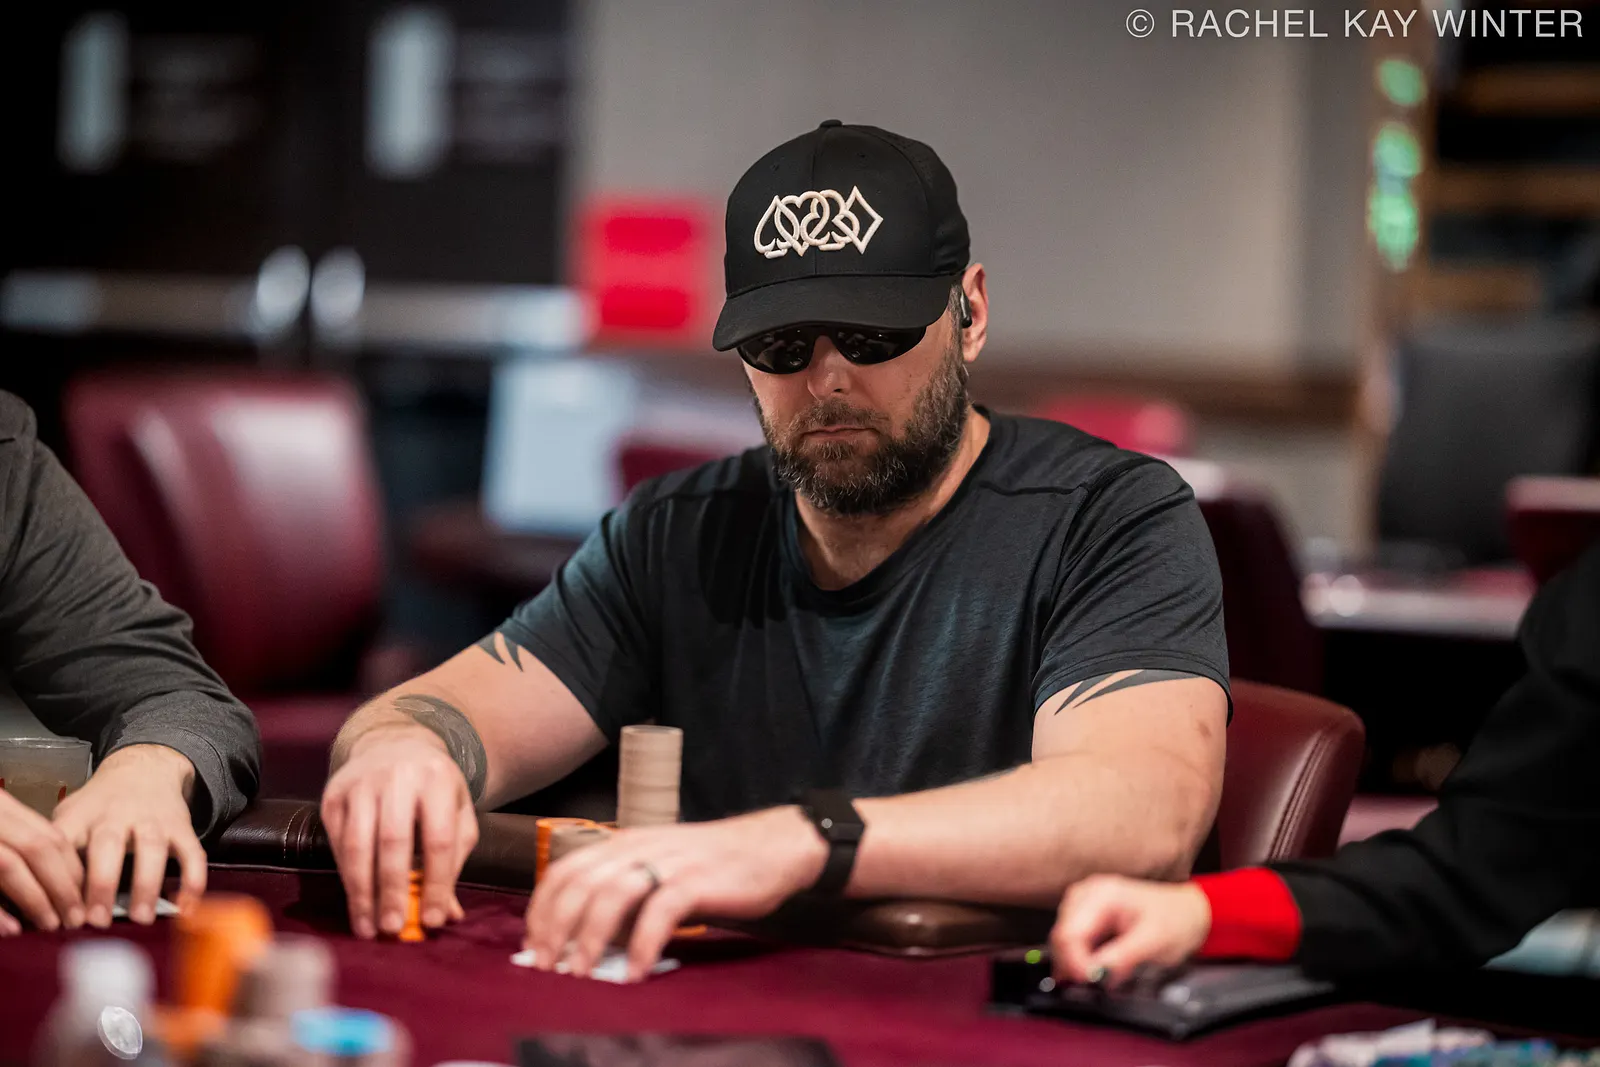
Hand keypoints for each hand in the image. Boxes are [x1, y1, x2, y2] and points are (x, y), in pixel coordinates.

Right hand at [0, 787, 84, 934]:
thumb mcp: (1, 829)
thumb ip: (19, 842)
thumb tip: (60, 885)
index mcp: (0, 808)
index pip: (50, 835)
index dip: (72, 867)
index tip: (87, 894)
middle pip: (37, 848)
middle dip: (64, 885)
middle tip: (77, 918)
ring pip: (9, 864)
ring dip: (35, 898)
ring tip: (52, 924)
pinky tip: (11, 930)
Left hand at [53, 744, 201, 927]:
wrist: (145, 769)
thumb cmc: (101, 804)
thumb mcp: (71, 815)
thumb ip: (61, 848)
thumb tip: (46, 895)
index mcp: (84, 815)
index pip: (66, 843)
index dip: (61, 876)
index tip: (60, 911)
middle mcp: (119, 815)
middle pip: (109, 844)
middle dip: (102, 882)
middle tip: (97, 920)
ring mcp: (154, 821)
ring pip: (152, 848)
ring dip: (146, 883)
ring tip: (141, 918)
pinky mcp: (182, 828)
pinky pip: (192, 853)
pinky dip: (193, 879)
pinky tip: (187, 907)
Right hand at [321, 724, 477, 938]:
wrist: (394, 744)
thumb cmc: (432, 788)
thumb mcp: (456, 812)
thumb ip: (455, 858)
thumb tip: (448, 913)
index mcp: (437, 779)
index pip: (438, 839)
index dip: (437, 882)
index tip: (434, 919)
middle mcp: (397, 777)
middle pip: (393, 841)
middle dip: (393, 890)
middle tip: (394, 928)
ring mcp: (361, 784)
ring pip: (357, 845)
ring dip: (362, 892)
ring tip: (369, 927)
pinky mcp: (334, 794)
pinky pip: (338, 843)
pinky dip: (346, 876)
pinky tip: (356, 900)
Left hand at [524, 806, 826, 981]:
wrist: (774, 846)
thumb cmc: (714, 865)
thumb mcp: (660, 868)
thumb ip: (625, 891)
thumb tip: (583, 936)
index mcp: (625, 842)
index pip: (565, 868)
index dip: (542, 908)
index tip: (532, 945)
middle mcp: (641, 846)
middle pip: (580, 882)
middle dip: (555, 928)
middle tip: (546, 966)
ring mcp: (670, 861)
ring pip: (612, 893)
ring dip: (590, 937)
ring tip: (581, 972)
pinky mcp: (699, 879)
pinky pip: (661, 911)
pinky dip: (643, 944)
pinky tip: (637, 972)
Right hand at [1050, 873, 1210, 986]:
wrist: (1187, 912)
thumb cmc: (1176, 920)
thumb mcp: (1154, 941)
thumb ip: (1122, 957)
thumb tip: (1096, 975)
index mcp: (1102, 894)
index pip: (1070, 933)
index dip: (1074, 962)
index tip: (1090, 983)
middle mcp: (1087, 894)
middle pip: (1062, 936)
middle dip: (1073, 964)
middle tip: (1095, 985)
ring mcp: (1084, 903)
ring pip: (1063, 940)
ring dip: (1074, 963)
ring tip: (1098, 977)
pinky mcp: (1086, 915)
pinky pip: (1072, 940)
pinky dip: (1079, 958)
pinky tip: (1093, 968)